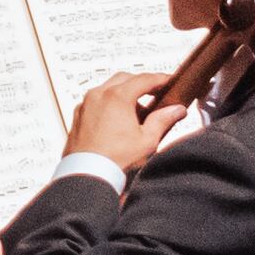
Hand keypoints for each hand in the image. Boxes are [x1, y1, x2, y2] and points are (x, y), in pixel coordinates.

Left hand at [64, 62, 193, 172]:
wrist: (86, 175)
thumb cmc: (113, 160)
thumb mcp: (146, 141)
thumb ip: (162, 121)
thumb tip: (176, 110)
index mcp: (117, 97)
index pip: (144, 79)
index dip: (160, 79)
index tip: (168, 81)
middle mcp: (98, 95)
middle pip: (125, 79)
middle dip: (141, 84)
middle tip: (155, 94)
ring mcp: (85, 104)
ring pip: (108, 88)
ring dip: (124, 93)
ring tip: (137, 113)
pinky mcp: (78, 115)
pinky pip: (96, 100)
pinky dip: (108, 103)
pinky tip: (117, 120)